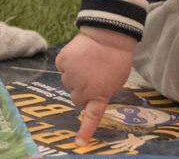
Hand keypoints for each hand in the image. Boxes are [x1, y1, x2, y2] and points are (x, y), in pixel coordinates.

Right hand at [57, 28, 137, 145]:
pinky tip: (79, 55)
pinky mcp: (63, 62)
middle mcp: (83, 88)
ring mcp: (71, 75)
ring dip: (74, 74)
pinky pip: (62, 67)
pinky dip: (68, 62)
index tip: (79, 143)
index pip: (92, 116)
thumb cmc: (116, 58)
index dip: (85, 130)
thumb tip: (91, 96)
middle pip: (75, 97)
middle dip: (80, 89)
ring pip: (67, 81)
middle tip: (91, 76)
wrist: (109, 35)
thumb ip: (102, 92)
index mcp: (100, 94)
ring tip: (87, 61)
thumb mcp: (115, 80)